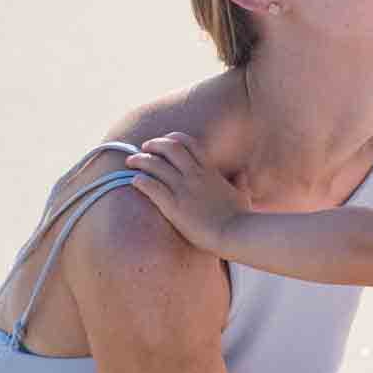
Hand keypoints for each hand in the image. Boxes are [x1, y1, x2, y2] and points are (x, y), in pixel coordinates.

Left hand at [125, 133, 250, 254]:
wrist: (235, 233)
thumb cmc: (240, 218)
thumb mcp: (242, 195)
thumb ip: (240, 182)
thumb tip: (242, 173)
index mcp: (209, 170)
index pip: (188, 143)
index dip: (173, 138)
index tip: (164, 142)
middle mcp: (194, 175)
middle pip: (169, 147)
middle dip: (154, 144)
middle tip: (144, 148)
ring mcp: (183, 189)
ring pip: (155, 164)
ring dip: (140, 160)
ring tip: (130, 162)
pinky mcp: (174, 206)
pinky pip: (151, 186)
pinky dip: (140, 180)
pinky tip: (133, 181)